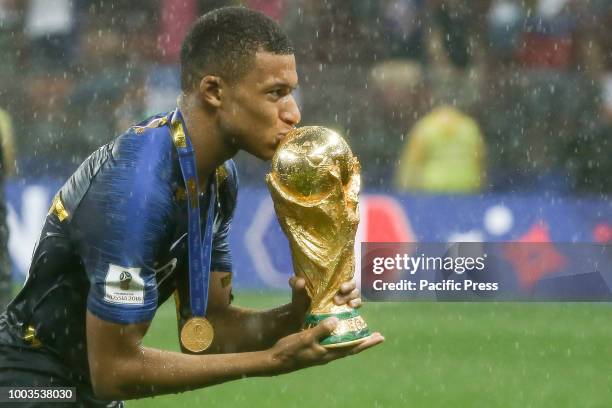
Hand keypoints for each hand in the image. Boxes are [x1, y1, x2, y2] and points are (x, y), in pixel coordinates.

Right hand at [268, 317, 383, 373]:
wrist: (275, 360)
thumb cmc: (290, 350)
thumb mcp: (305, 338)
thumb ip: (321, 330)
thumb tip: (337, 320)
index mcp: (328, 353)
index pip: (352, 348)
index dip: (366, 342)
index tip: (380, 337)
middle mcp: (328, 353)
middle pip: (351, 347)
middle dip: (364, 341)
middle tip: (377, 334)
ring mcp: (321, 351)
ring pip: (342, 344)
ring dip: (353, 337)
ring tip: (361, 329)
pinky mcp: (314, 348)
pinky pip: (332, 341)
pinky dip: (339, 334)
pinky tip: (338, 328)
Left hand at [289, 277, 361, 317]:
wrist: (302, 319)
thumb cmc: (302, 302)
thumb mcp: (298, 293)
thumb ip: (296, 285)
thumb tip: (300, 281)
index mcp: (330, 282)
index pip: (344, 277)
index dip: (347, 282)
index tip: (341, 288)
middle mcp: (340, 290)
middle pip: (352, 286)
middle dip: (349, 291)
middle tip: (337, 299)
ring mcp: (345, 300)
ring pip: (355, 295)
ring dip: (352, 299)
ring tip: (343, 305)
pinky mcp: (347, 311)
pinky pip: (356, 306)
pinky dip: (356, 306)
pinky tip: (351, 308)